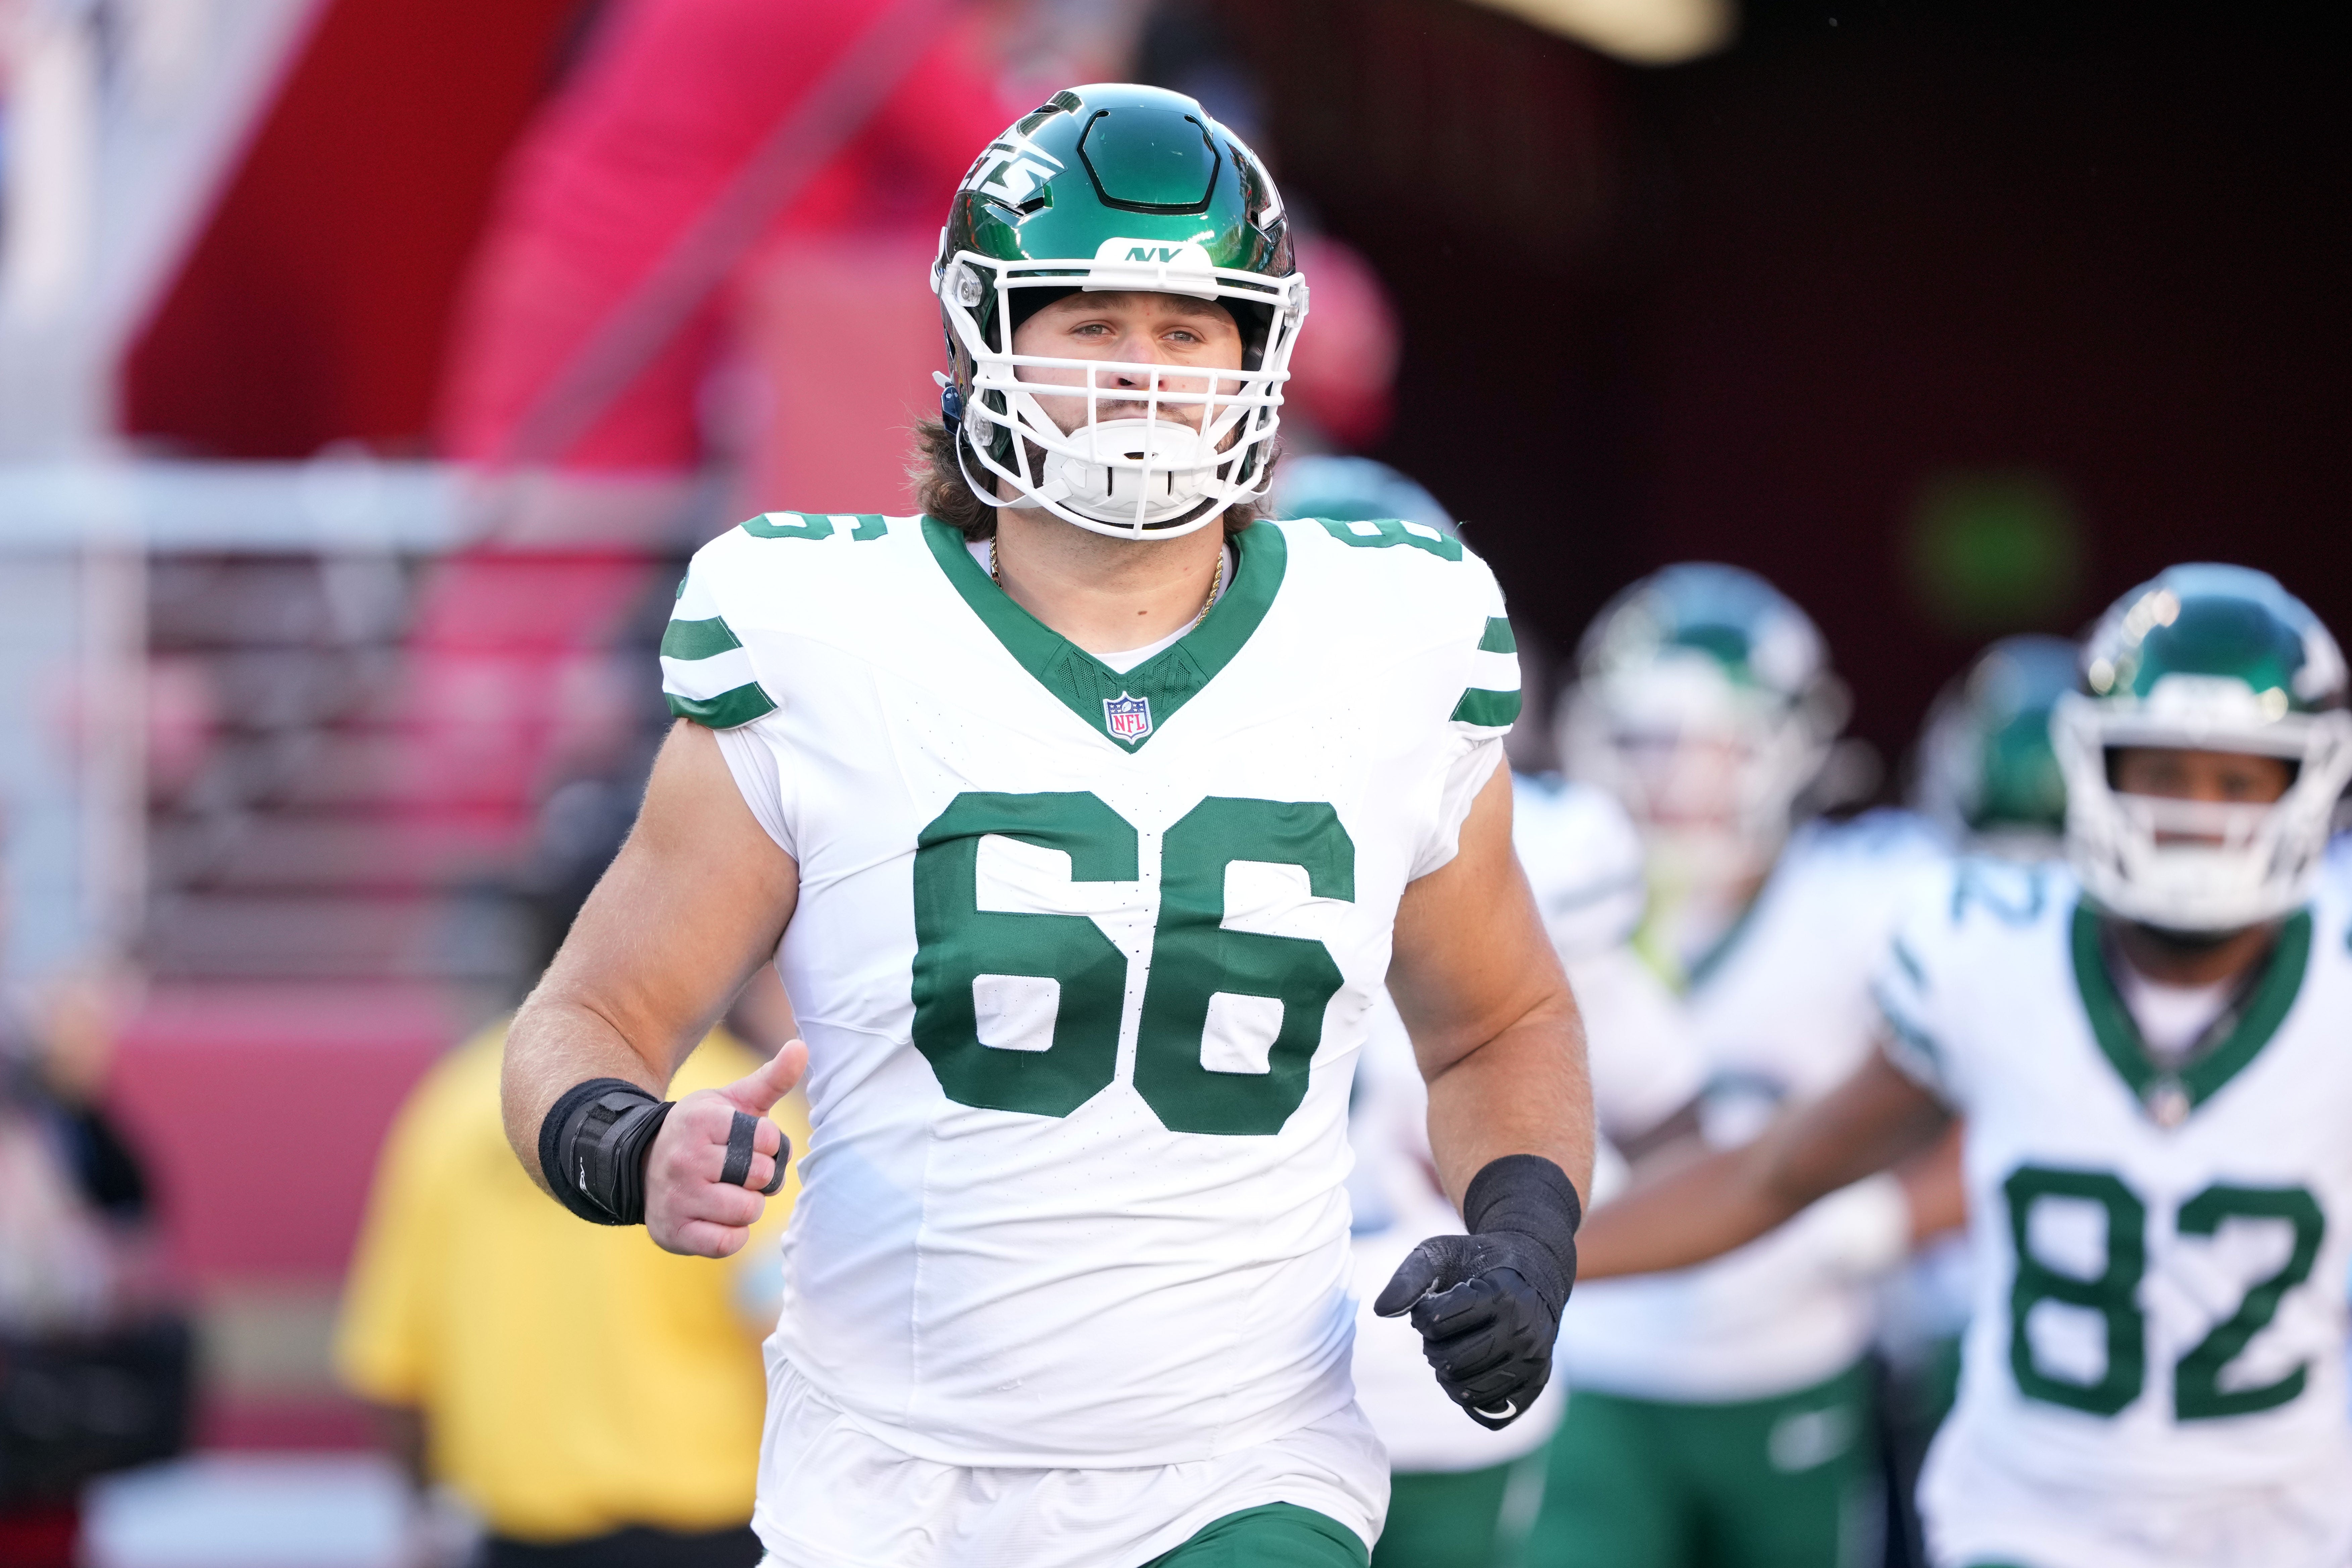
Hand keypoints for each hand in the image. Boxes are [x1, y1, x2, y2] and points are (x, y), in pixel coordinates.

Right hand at [645, 1042, 806, 1256]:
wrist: (645, 1166)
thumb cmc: (703, 1133)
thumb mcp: (733, 1101)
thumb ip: (772, 1078)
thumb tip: (801, 1047)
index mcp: (702, 1120)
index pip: (769, 1139)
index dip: (768, 1144)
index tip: (747, 1142)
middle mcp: (685, 1158)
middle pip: (761, 1175)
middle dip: (760, 1176)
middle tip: (738, 1171)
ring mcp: (677, 1197)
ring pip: (747, 1211)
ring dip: (748, 1206)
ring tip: (727, 1192)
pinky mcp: (674, 1232)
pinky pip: (727, 1243)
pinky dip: (733, 1234)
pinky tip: (718, 1218)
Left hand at [1374, 1231, 1563, 1429]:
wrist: (1536, 1270)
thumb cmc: (1479, 1262)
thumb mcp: (1442, 1252)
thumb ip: (1409, 1277)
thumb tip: (1381, 1311)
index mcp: (1500, 1295)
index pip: (1436, 1323)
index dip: (1422, 1317)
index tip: (1433, 1305)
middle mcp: (1523, 1331)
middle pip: (1451, 1363)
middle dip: (1433, 1350)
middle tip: (1440, 1334)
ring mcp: (1534, 1360)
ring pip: (1470, 1393)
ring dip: (1449, 1376)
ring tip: (1455, 1351)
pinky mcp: (1537, 1382)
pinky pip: (1491, 1412)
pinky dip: (1471, 1399)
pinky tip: (1471, 1372)